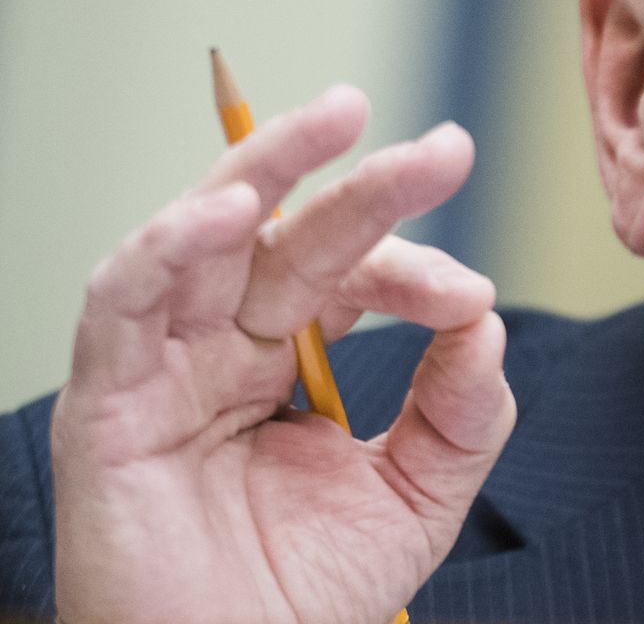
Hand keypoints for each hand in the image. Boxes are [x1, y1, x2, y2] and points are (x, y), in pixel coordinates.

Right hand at [50, 85, 515, 623]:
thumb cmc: (304, 594)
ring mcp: (160, 367)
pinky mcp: (102, 403)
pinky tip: (236, 211)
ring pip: (202, 235)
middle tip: (445, 146)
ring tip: (335, 120)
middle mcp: (221, 346)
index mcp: (288, 357)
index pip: (351, 275)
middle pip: (288, 235)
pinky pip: (120, 300)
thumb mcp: (417, 495)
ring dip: (263, 168)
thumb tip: (487, 321)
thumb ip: (463, 412)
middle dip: (365, 182)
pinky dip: (169, 246)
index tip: (471, 297)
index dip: (413, 269)